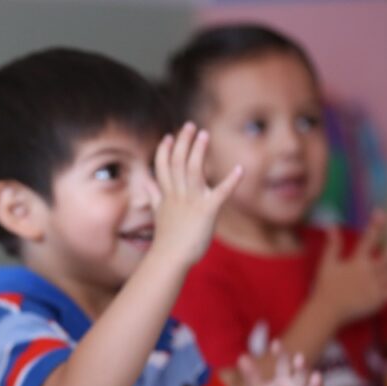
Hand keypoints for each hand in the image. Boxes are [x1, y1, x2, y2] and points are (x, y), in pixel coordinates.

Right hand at [149, 121, 242, 266]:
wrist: (170, 259)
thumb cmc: (166, 239)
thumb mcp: (158, 213)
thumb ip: (153, 195)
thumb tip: (146, 183)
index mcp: (168, 195)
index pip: (163, 167)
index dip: (165, 150)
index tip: (170, 136)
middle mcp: (178, 195)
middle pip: (178, 162)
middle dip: (184, 143)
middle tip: (191, 126)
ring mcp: (192, 202)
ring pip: (194, 170)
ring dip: (199, 151)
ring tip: (204, 134)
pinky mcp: (207, 211)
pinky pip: (221, 193)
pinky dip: (231, 181)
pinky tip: (240, 169)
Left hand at [239, 341, 320, 385]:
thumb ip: (252, 376)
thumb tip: (241, 357)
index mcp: (285, 380)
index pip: (283, 363)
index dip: (280, 354)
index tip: (275, 343)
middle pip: (301, 375)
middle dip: (301, 367)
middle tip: (299, 357)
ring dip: (316, 385)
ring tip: (316, 377)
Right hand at [311, 211, 386, 324]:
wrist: (326, 311)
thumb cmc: (325, 287)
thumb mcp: (326, 264)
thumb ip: (332, 245)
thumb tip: (330, 226)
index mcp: (356, 263)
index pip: (367, 240)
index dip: (375, 226)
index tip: (380, 213)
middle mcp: (368, 273)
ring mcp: (374, 287)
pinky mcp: (377, 301)